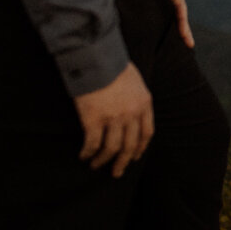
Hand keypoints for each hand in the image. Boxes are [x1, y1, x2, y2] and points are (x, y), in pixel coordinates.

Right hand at [76, 62, 153, 176]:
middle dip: (123, 162)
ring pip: (111, 149)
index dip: (140, 148)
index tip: (134, 157)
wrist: (95, 57)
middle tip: (117, 172)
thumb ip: (136, 98)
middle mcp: (132, 114)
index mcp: (144, 103)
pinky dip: (88, 153)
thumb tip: (132, 112)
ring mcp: (113, 118)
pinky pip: (92, 144)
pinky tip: (83, 156)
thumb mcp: (135, 80)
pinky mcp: (94, 120)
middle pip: (130, 145)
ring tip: (96, 166)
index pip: (147, 133)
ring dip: (103, 161)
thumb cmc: (112, 64)